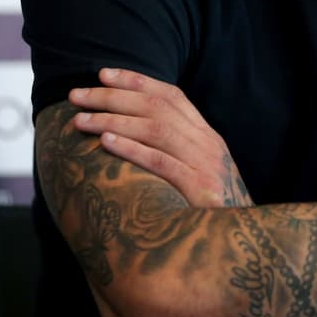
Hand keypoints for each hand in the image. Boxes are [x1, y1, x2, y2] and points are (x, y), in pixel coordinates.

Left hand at [68, 68, 253, 207]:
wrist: (240, 243)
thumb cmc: (209, 212)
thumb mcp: (197, 173)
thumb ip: (175, 152)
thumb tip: (132, 134)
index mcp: (206, 136)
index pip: (171, 95)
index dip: (136, 81)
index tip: (103, 74)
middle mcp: (207, 143)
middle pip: (156, 107)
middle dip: (113, 96)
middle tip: (77, 94)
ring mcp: (206, 164)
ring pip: (155, 129)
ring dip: (113, 120)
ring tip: (81, 120)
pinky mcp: (200, 189)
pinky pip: (161, 163)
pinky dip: (132, 149)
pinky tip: (106, 141)